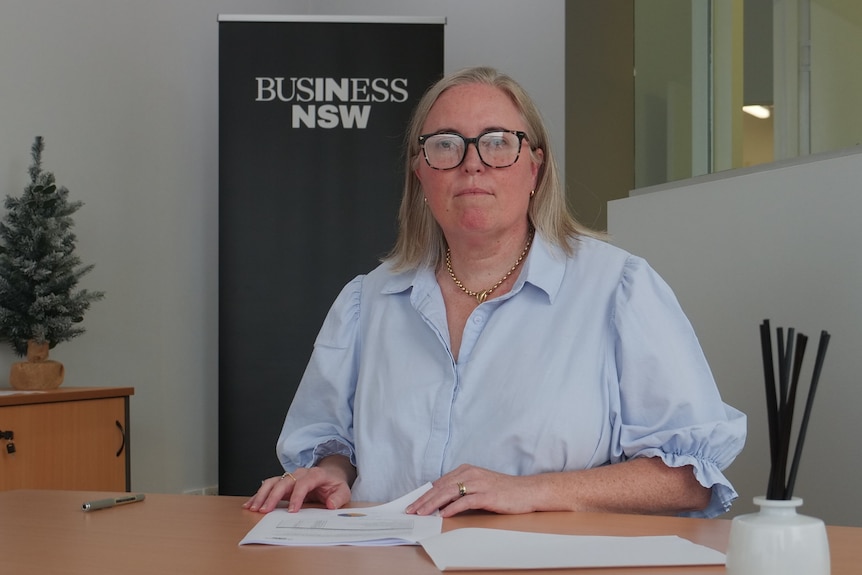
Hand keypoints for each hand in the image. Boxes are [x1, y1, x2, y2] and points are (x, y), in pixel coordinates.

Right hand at [242, 465, 351, 512]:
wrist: (330, 474)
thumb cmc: (334, 484)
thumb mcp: (343, 490)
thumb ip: (338, 497)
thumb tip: (330, 504)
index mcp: (315, 474)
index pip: (303, 484)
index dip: (297, 497)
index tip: (292, 511)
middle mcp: (300, 473)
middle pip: (284, 482)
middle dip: (273, 496)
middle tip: (265, 511)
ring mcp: (290, 477)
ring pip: (273, 482)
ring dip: (262, 495)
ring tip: (253, 507)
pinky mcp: (284, 482)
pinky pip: (269, 486)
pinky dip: (259, 494)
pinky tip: (250, 504)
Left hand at [405, 464, 538, 517]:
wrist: (527, 491)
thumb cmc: (503, 490)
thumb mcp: (479, 485)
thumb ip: (461, 489)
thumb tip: (441, 500)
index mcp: (467, 470)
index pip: (440, 482)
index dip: (425, 494)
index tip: (414, 503)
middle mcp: (471, 474)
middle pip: (441, 487)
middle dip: (424, 499)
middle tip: (412, 510)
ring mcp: (479, 484)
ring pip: (449, 493)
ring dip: (433, 504)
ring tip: (422, 513)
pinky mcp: (487, 495)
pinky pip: (465, 501)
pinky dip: (452, 508)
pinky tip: (443, 515)